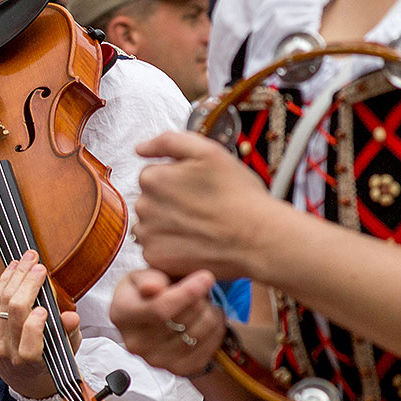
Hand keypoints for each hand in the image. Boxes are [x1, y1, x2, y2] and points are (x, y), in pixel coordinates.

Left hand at [0, 250, 74, 399]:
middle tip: (37, 263)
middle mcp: (6, 352)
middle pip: (13, 310)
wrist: (26, 382)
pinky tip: (11, 270)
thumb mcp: (66, 351)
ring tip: (25, 260)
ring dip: (13, 277)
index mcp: (29, 361)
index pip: (29, 337)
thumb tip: (71, 317)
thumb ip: (68, 333)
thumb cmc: (50, 363)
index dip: (35, 320)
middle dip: (26, 282)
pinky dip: (1, 284)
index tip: (46, 305)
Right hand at [108, 267, 225, 377]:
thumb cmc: (149, 292)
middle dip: (200, 300)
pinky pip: (205, 351)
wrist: (155, 316)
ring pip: (196, 336)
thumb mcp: (142, 275)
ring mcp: (155, 361)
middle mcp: (134, 343)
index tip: (206, 277)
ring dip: (210, 315)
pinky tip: (210, 320)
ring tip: (206, 303)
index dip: (187, 294)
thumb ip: (149, 277)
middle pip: (181, 322)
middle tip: (201, 289)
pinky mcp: (175, 370)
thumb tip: (152, 288)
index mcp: (122, 315)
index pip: (159, 309)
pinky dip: (215, 333)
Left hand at [132, 131, 282, 280]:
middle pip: (151, 200)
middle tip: (203, 207)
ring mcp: (148, 235)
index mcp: (152, 178)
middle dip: (172, 202)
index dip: (179, 180)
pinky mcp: (156, 259)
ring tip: (201, 226)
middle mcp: (143, 207)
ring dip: (169, 225)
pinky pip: (157, 249)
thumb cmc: (239, 196)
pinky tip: (195, 243)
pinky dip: (172, 247)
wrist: (260, 238)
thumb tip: (140, 148)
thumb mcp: (209, 152)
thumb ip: (169, 142)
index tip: (200, 188)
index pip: (154, 175)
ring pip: (152, 225)